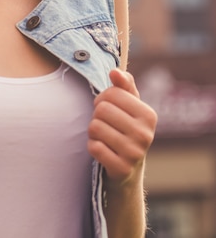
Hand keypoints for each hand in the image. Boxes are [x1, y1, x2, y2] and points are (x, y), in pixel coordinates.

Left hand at [87, 69, 157, 186]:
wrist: (129, 169)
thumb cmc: (125, 128)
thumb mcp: (129, 106)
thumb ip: (123, 85)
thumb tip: (115, 72)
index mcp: (149, 115)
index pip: (112, 93)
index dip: (103, 99)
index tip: (109, 108)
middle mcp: (145, 134)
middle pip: (101, 110)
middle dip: (97, 116)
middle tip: (106, 124)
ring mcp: (134, 153)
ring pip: (95, 127)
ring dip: (94, 132)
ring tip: (105, 137)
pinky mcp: (122, 168)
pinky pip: (94, 147)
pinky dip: (93, 147)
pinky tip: (103, 150)